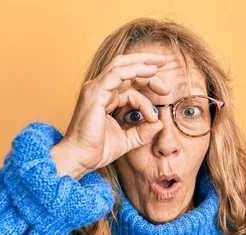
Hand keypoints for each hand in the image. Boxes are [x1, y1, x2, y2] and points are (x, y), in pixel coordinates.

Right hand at [52, 53, 170, 178]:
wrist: (80, 158)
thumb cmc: (97, 150)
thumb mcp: (127, 140)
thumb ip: (143, 132)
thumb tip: (159, 123)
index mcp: (105, 97)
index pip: (129, 82)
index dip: (148, 84)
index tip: (165, 93)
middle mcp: (99, 89)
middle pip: (126, 68)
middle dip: (146, 64)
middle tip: (165, 64)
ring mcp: (95, 89)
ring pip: (121, 65)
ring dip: (142, 63)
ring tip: (160, 65)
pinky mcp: (95, 93)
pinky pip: (117, 74)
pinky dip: (135, 70)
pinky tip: (150, 72)